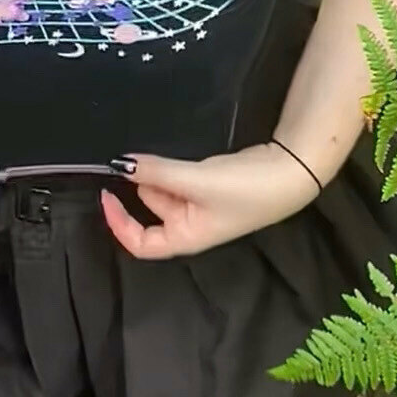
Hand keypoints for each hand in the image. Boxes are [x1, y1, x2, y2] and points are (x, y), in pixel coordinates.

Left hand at [100, 143, 319, 258]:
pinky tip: (164, 153)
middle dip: (139, 186)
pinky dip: (168, 168)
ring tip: (147, 152)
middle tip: (128, 159)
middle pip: (151, 211)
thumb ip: (156, 173)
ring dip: (153, 174)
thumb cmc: (245, 190)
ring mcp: (201, 206)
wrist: (290, 173)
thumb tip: (120, 164)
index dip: (118, 223)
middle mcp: (189, 225)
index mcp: (185, 238)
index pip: (140, 243)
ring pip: (164, 191)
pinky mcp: (210, 187)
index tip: (107, 193)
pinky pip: (179, 180)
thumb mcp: (195, 181)